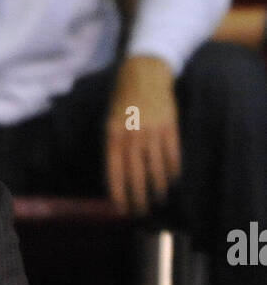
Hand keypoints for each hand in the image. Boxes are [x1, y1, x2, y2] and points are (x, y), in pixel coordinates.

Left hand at [105, 55, 180, 212]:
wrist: (145, 73)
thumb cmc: (124, 102)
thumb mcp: (110, 123)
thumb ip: (113, 148)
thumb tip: (116, 180)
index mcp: (113, 136)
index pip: (115, 172)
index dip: (119, 193)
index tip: (122, 209)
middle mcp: (133, 136)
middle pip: (136, 175)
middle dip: (139, 197)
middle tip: (141, 211)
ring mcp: (152, 131)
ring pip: (156, 168)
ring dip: (158, 188)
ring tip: (158, 199)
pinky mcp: (170, 126)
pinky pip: (173, 155)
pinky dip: (173, 171)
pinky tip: (172, 181)